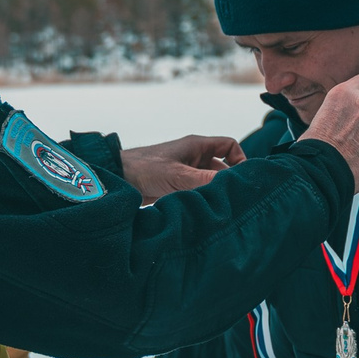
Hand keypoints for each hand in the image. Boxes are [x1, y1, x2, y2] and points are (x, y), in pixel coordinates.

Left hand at [121, 134, 244, 198]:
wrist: (118, 179)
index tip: (241, 178)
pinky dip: (202, 200)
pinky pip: (197, 192)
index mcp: (197, 146)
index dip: (239, 159)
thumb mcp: (179, 175)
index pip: (229, 146)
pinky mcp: (177, 186)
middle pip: (221, 168)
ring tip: (217, 207)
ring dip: (213, 193)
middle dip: (226, 182)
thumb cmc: (145, 169)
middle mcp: (193, 157)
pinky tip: (203, 211)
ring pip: (209, 182)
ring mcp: (185, 172)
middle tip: (232, 198)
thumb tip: (234, 186)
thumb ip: (206, 181)